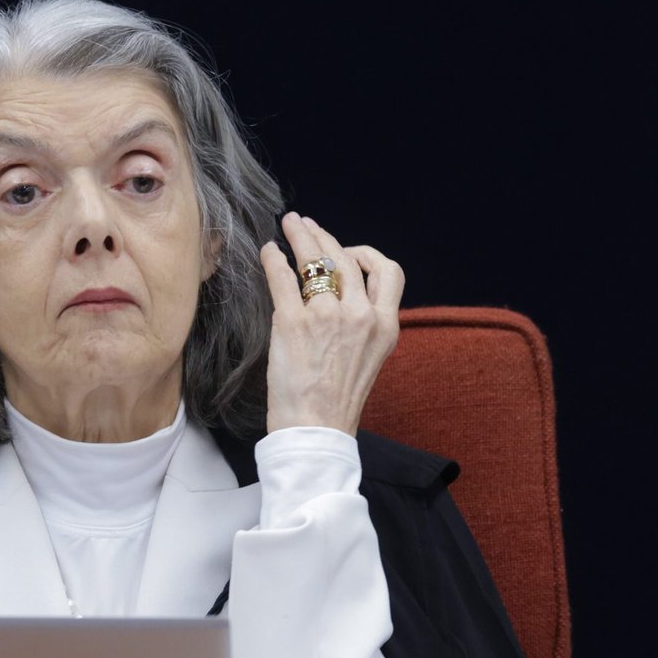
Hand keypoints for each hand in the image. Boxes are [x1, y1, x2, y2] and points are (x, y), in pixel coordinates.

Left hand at [258, 213, 404, 435]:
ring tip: (289, 225)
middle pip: (347, 258)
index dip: (367, 255)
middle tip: (308, 226)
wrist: (317, 431)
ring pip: (317, 258)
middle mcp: (361, 315)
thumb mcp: (367, 359)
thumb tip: (340, 295)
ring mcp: (327, 316)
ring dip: (302, 236)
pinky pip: (282, 277)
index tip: (347, 252)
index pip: (389, 272)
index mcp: (385, 326)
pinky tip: (267, 252)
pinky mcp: (293, 322)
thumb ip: (362, 325)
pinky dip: (273, 258)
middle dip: (326, 237)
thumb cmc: (336, 401)